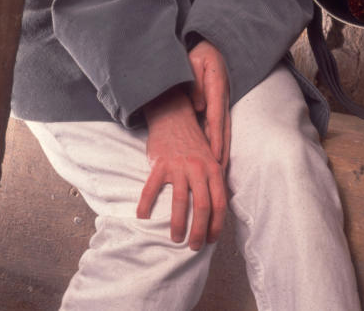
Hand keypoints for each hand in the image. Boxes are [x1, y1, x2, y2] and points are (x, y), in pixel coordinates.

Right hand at [137, 82, 228, 249]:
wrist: (175, 117)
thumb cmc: (194, 142)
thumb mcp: (211, 158)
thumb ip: (215, 180)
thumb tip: (219, 209)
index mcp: (214, 168)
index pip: (220, 203)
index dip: (217, 225)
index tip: (212, 240)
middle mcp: (199, 168)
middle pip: (202, 207)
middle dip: (199, 232)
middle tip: (194, 247)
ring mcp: (179, 166)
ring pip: (180, 203)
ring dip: (178, 225)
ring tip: (176, 239)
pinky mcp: (160, 164)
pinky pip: (151, 190)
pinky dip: (146, 206)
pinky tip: (143, 218)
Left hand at [188, 40, 230, 162]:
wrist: (208, 44)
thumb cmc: (198, 52)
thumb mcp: (194, 62)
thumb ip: (196, 82)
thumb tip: (199, 106)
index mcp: (216, 87)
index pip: (215, 116)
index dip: (214, 137)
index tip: (214, 155)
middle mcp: (221, 97)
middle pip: (223, 128)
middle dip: (221, 150)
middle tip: (219, 173)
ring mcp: (221, 101)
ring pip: (223, 129)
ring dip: (222, 149)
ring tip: (220, 171)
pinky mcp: (217, 103)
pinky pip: (218, 125)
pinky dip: (218, 141)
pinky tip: (215, 155)